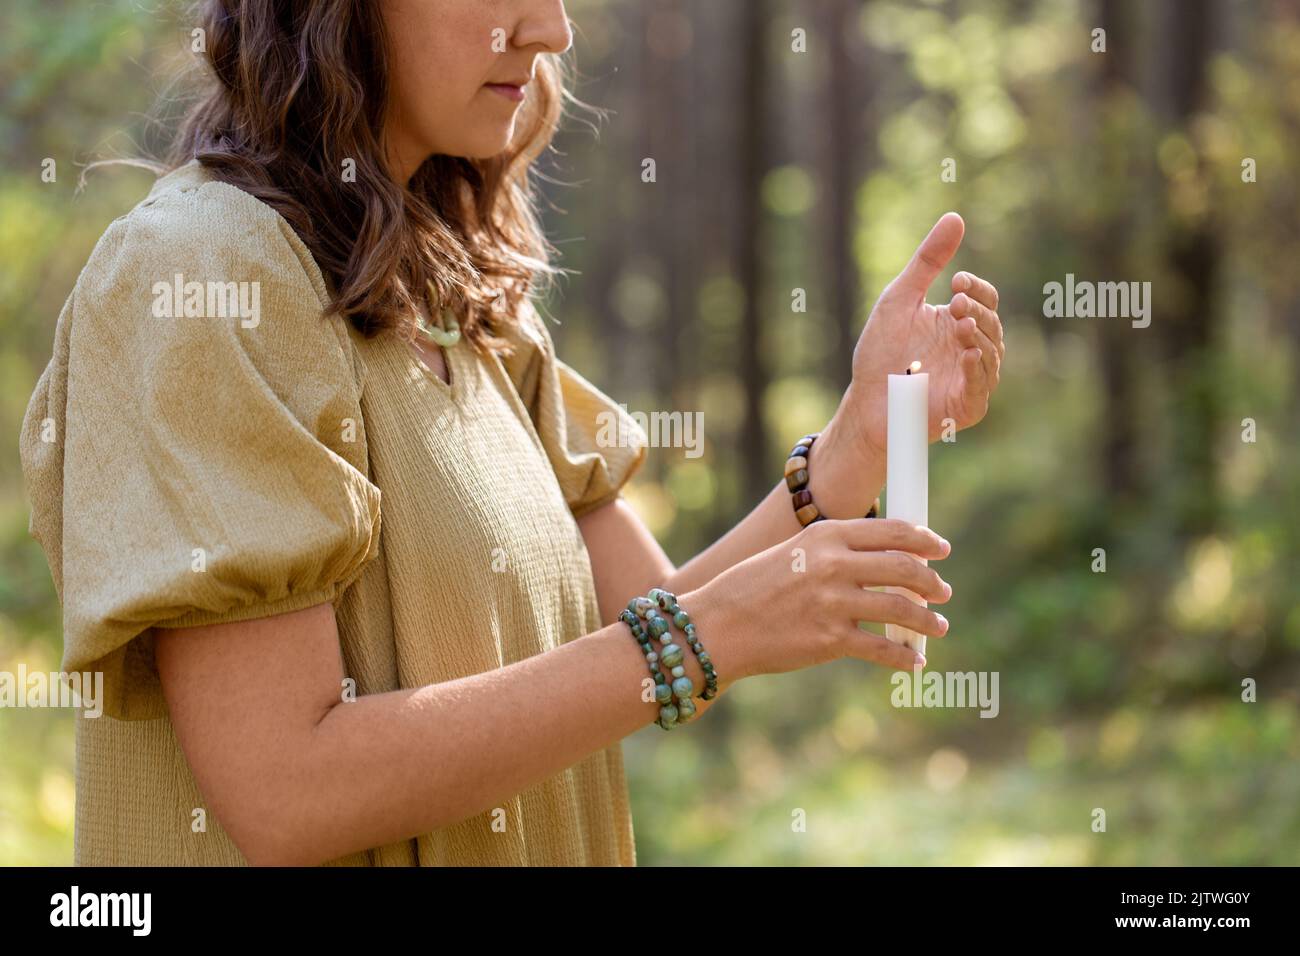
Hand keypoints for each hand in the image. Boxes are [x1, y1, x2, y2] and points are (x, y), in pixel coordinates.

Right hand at [680, 518, 952, 687]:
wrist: (718, 626)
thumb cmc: (753, 588)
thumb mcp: (794, 552)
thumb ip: (834, 551)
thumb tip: (883, 560)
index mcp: (825, 536)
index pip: (892, 531)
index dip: (924, 539)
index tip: (941, 549)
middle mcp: (833, 565)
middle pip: (904, 568)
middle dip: (931, 582)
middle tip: (942, 592)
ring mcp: (833, 603)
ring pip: (901, 609)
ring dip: (927, 620)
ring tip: (938, 627)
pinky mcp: (830, 640)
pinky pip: (882, 649)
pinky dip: (904, 657)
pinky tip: (914, 661)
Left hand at [845, 212, 1004, 453]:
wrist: (865, 400)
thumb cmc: (880, 352)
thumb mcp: (900, 299)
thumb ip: (928, 262)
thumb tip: (955, 217)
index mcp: (958, 322)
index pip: (986, 299)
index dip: (978, 288)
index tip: (958, 280)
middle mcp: (970, 349)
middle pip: (992, 324)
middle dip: (977, 311)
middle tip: (956, 303)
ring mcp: (971, 379)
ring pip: (992, 354)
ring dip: (979, 336)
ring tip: (960, 324)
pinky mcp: (967, 407)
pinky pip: (982, 387)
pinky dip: (977, 370)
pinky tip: (966, 354)